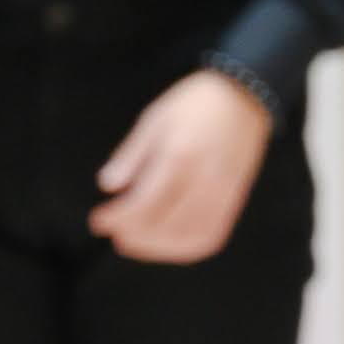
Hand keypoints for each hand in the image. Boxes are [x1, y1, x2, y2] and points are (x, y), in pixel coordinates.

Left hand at [92, 69, 272, 264]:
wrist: (245, 97)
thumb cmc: (195, 105)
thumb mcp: (153, 120)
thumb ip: (130, 156)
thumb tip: (108, 186)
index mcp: (180, 156)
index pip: (145, 202)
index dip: (117, 218)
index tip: (98, 220)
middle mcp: (204, 179)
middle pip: (165, 225)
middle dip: (133, 235)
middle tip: (114, 232)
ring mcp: (223, 192)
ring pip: (189, 237)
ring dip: (158, 246)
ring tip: (136, 240)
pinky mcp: (234, 199)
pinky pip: (211, 236)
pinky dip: (186, 246)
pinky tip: (167, 241)